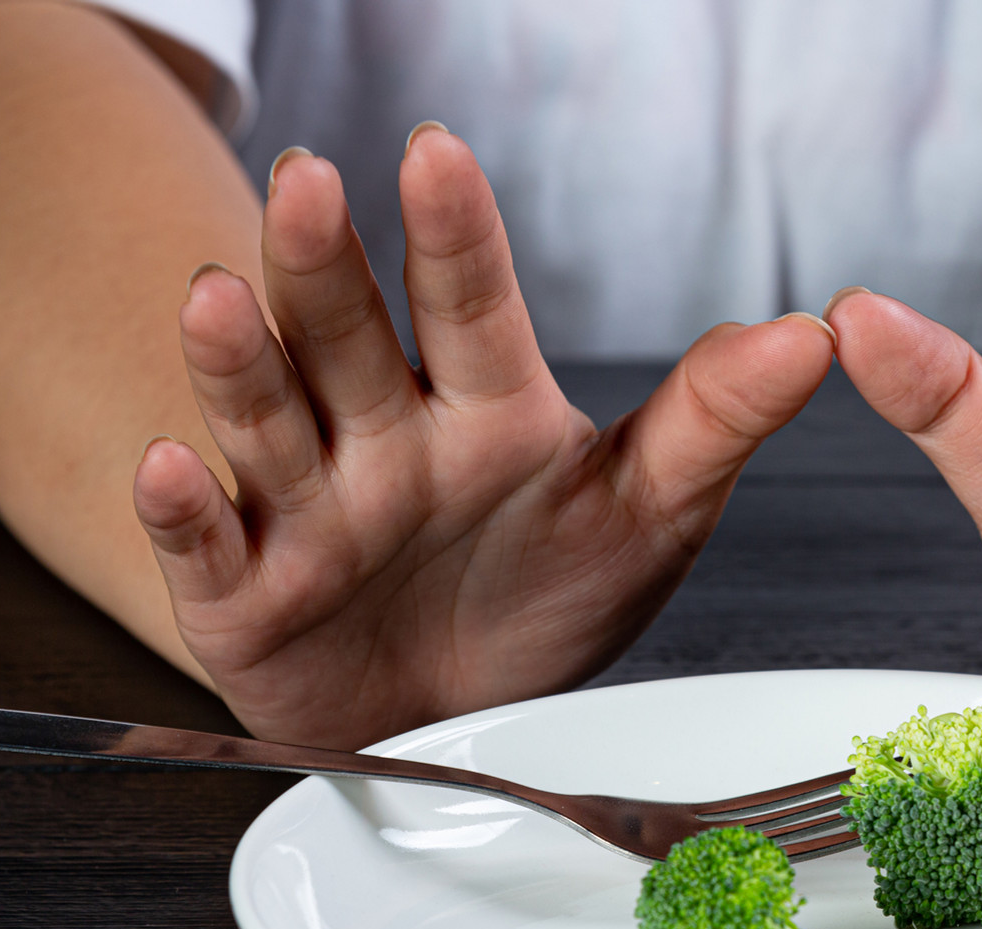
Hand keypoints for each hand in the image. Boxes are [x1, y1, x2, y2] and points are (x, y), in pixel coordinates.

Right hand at [133, 127, 834, 749]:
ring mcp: (307, 510)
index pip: (467, 304)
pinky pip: (208, 549)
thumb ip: (715, 422)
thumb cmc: (546, 598)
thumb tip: (811, 334)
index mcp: (481, 406)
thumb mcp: (648, 513)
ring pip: (266, 420)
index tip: (439, 156)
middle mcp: (382, 439)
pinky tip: (171, 465)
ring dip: (240, 361)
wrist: (464, 719)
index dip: (452, 233)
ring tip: (220, 297)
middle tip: (311, 184)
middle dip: (323, 263)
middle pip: (345, 337)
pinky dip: (182, 513)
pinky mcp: (245, 594)